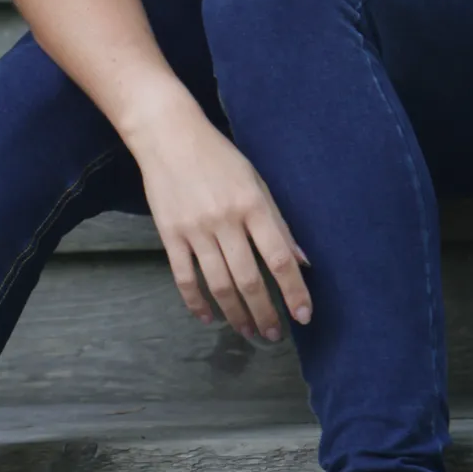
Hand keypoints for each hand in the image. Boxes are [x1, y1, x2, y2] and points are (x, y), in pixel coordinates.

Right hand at [132, 111, 312, 339]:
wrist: (168, 136)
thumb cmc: (219, 157)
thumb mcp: (257, 182)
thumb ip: (279, 223)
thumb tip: (303, 261)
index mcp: (253, 205)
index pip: (279, 258)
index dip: (294, 291)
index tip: (304, 316)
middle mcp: (225, 221)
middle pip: (249, 279)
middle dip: (265, 313)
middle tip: (273, 335)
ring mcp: (195, 230)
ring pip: (219, 285)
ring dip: (236, 314)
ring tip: (248, 331)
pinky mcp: (170, 235)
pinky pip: (184, 277)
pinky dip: (196, 303)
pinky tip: (209, 318)